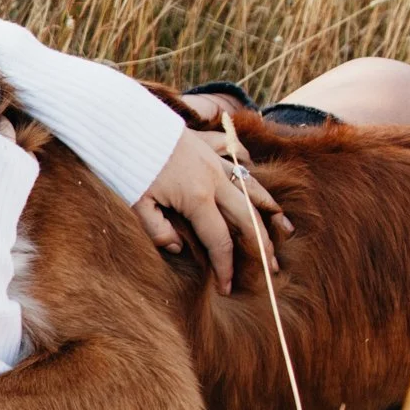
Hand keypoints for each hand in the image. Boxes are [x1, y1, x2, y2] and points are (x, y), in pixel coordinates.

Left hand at [134, 128, 286, 292]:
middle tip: (273, 268)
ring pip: (251, 186)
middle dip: (262, 245)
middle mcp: (214, 179)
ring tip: (284, 228)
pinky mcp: (208, 144)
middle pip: (247, 217)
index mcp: (197, 198)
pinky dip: (248, 169)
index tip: (227, 288)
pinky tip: (254, 176)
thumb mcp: (136, 204)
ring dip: (267, 209)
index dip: (226, 267)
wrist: (125, 120)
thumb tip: (178, 249)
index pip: (220, 241)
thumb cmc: (127, 164)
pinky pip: (237, 156)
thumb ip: (158, 230)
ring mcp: (214, 159)